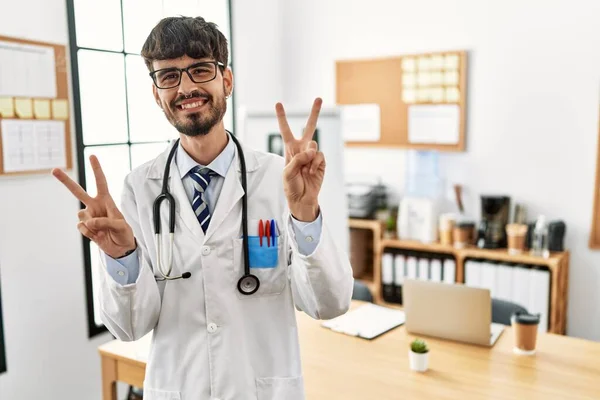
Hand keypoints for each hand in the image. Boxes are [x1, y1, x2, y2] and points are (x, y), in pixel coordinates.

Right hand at [52, 156, 135, 258]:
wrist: (121, 249)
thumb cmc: (124, 234)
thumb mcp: (121, 226)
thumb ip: (106, 222)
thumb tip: (90, 221)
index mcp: (106, 201)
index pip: (101, 182)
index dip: (96, 169)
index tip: (92, 156)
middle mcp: (95, 206)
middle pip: (78, 192)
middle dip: (66, 181)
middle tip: (54, 170)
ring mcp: (89, 216)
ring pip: (81, 215)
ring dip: (92, 224)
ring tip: (103, 230)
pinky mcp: (85, 227)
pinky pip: (81, 227)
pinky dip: (89, 233)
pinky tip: (97, 235)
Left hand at [276, 98, 324, 221]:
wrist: (302, 198)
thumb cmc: (291, 185)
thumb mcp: (287, 172)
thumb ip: (298, 159)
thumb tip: (312, 150)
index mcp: (290, 149)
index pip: (285, 130)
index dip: (282, 117)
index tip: (278, 104)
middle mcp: (302, 149)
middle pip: (309, 127)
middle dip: (314, 113)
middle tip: (319, 98)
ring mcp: (313, 155)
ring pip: (314, 144)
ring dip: (309, 156)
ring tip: (306, 168)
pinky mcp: (321, 162)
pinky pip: (320, 156)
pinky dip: (315, 164)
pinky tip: (312, 172)